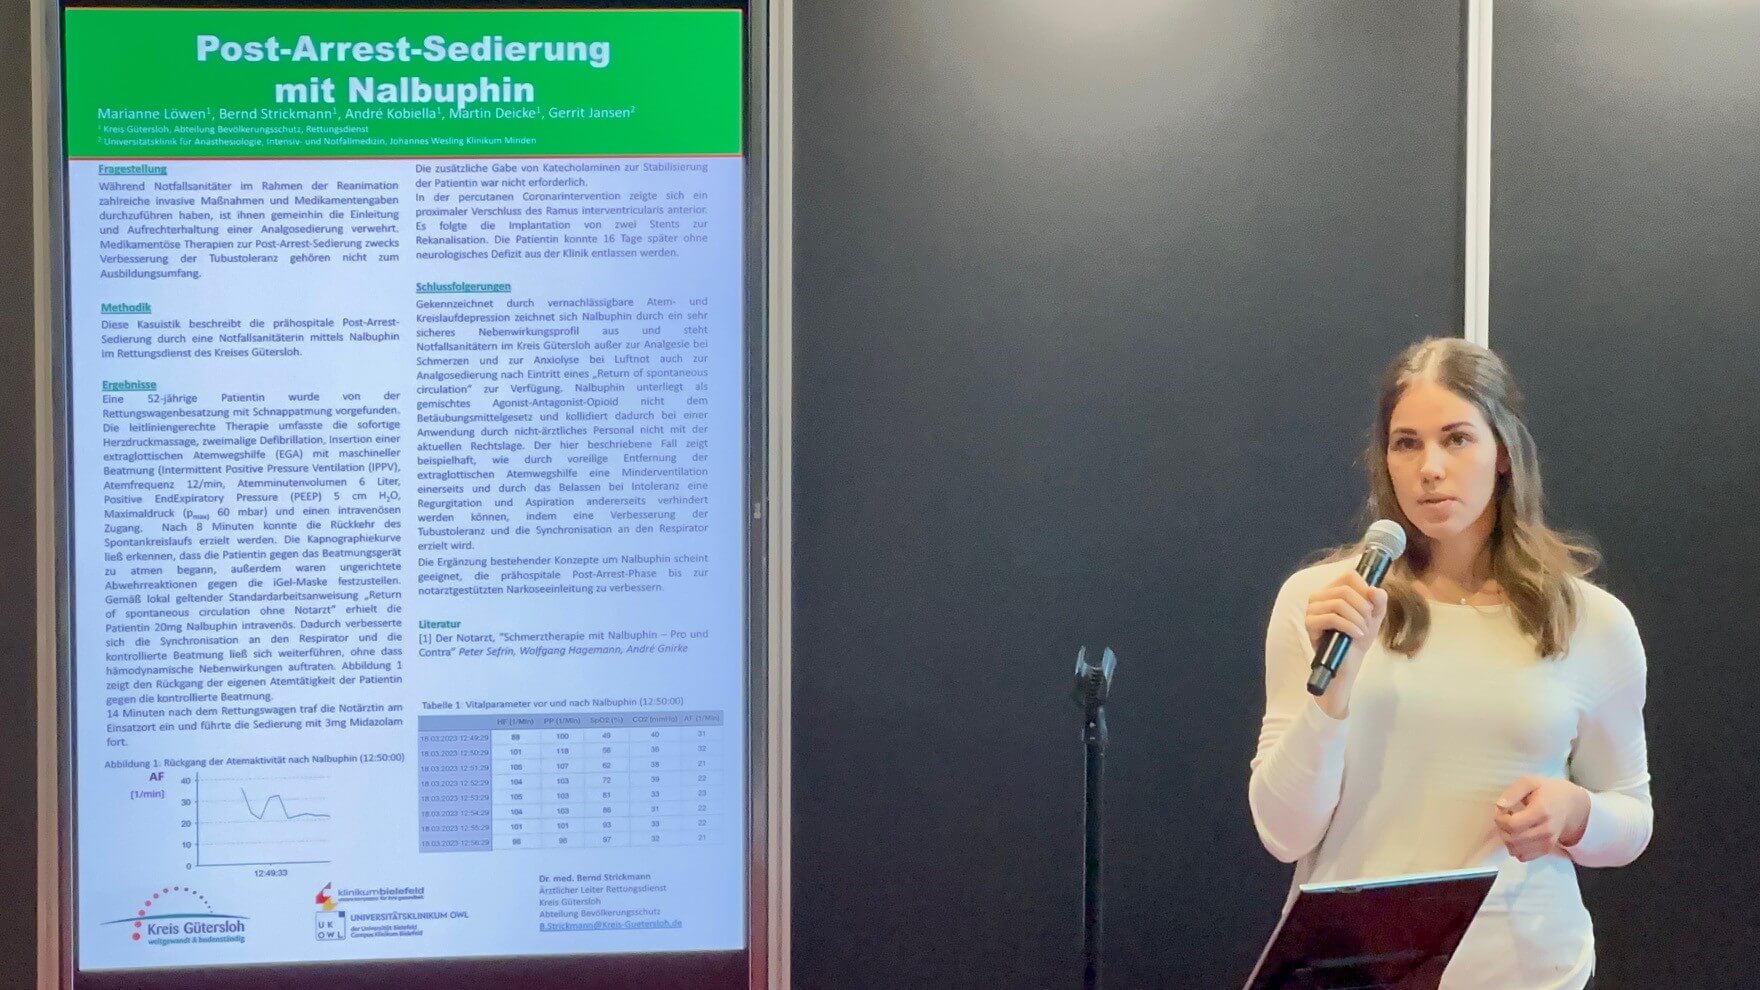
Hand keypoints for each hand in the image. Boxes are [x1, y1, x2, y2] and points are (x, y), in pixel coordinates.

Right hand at [1303, 570, 1388, 718]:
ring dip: (1357, 618)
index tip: (1371, 607)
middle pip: (1345, 589)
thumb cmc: (1357, 638)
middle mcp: (1319, 597)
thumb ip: (1379, 600)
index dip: (1364, 589)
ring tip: (1362, 631)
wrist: (1347, 664)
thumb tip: (1374, 589)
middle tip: (1368, 623)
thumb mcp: (1374, 617)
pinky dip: (1349, 626)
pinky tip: (1356, 635)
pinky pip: (1332, 618)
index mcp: (1332, 590)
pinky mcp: (1310, 624)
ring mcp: (1312, 610)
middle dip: (1363, 607)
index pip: (1349, 575)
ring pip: (1338, 603)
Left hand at [1494, 776, 1590, 861]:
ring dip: (1507, 839)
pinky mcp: (1546, 850)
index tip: (1502, 811)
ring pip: (1516, 850)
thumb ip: (1513, 792)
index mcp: (1541, 812)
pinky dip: (1515, 848)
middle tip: (1505, 818)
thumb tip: (1500, 806)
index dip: (1500, 819)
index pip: (1512, 825)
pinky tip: (1518, 836)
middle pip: (1512, 839)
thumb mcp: (1529, 782)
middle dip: (1501, 829)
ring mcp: (1547, 842)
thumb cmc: (1547, 792)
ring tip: (1511, 826)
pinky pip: (1523, 857)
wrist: (1570, 804)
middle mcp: (1546, 830)